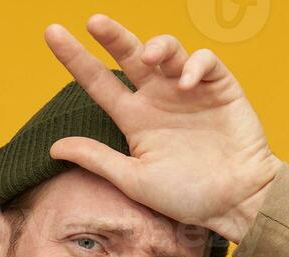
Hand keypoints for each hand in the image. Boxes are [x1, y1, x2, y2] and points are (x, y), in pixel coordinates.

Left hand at [43, 14, 282, 244]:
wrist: (236, 203)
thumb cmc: (186, 197)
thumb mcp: (134, 180)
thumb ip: (98, 159)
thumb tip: (54, 148)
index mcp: (134, 119)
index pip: (98, 83)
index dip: (76, 58)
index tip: (52, 34)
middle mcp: (158, 99)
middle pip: (130, 56)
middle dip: (113, 36)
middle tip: (94, 22)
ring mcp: (188, 91)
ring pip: (168, 51)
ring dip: (158, 45)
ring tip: (151, 56)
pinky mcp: (220, 88)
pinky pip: (205, 62)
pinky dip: (195, 65)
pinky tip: (187, 83)